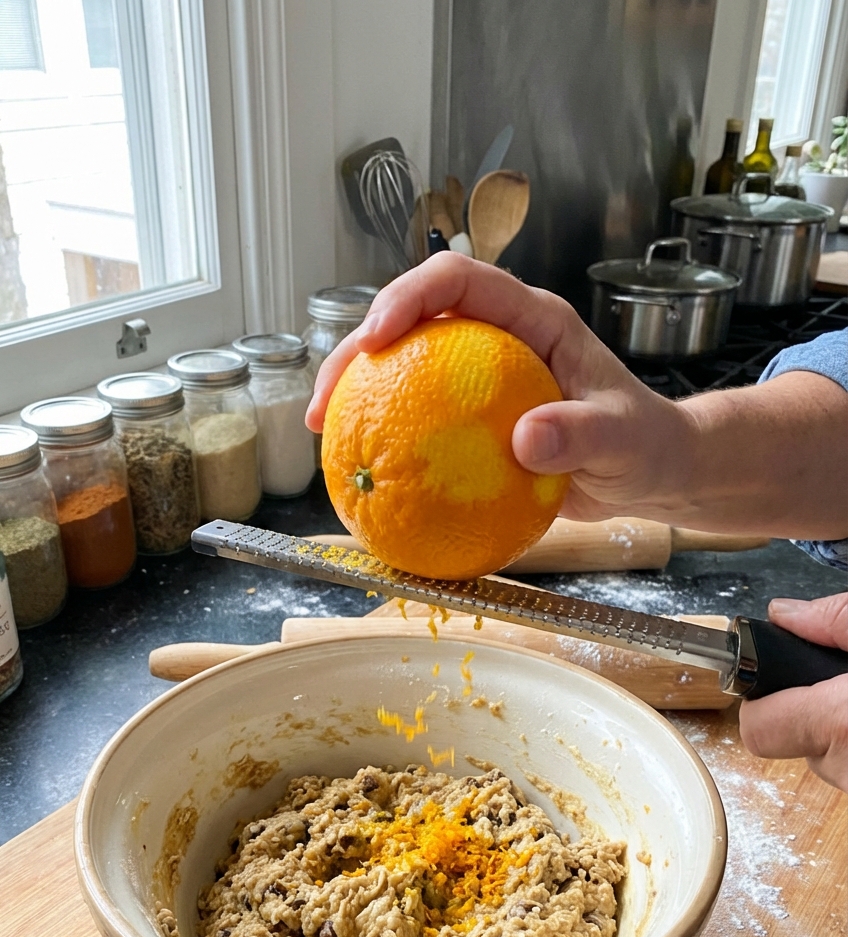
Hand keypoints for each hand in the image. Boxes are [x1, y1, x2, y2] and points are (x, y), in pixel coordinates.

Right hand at [306, 254, 695, 523]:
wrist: (650, 471)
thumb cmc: (643, 444)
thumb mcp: (623, 441)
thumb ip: (583, 435)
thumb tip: (526, 439)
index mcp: (532, 320)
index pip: (460, 282)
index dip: (408, 297)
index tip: (377, 338)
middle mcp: (497, 339)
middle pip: (411, 318)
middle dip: (357, 346)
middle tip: (325, 400)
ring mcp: (479, 379)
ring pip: (403, 365)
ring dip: (356, 389)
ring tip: (322, 429)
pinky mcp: (471, 419)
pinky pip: (417, 418)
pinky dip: (384, 436)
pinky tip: (360, 470)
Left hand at [739, 593, 847, 791]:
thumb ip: (834, 621)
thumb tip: (785, 615)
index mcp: (840, 721)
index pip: (755, 729)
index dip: (763, 699)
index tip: (777, 676)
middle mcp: (847, 768)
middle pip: (790, 739)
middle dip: (811, 708)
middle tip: (840, 682)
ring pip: (824, 755)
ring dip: (838, 728)